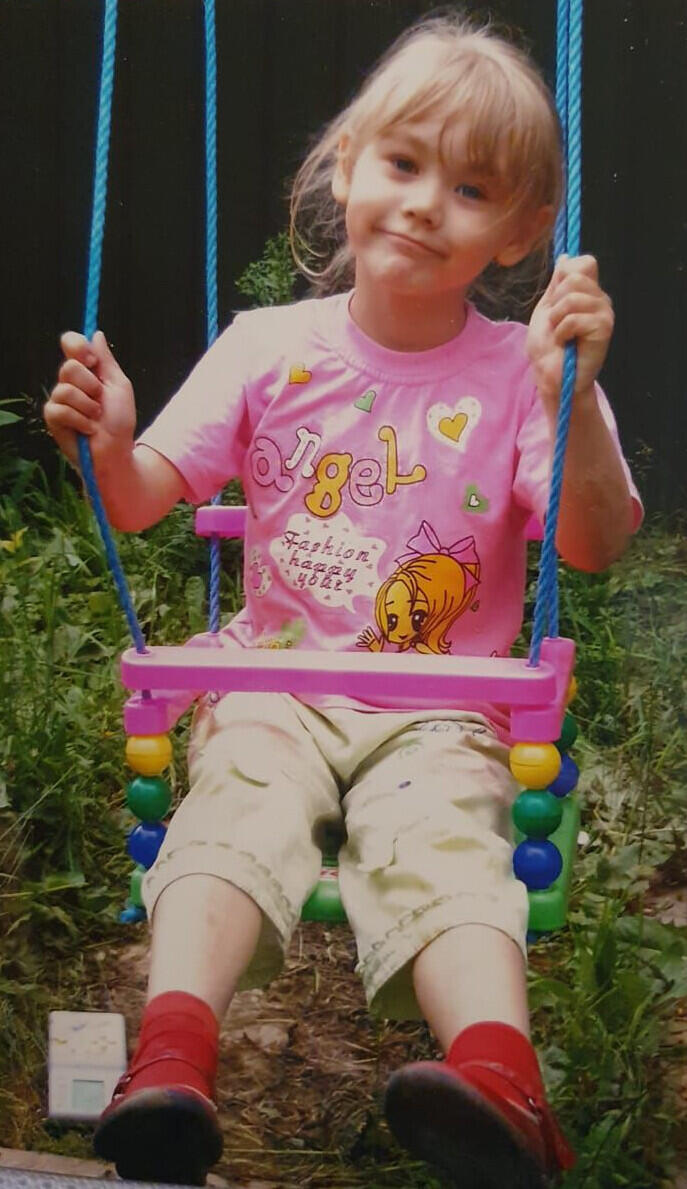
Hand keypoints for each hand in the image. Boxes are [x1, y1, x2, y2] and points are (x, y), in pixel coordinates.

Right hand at [44, 330, 136, 468]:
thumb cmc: (120, 421)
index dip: (78, 346)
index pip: (71, 343)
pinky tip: (87, 429)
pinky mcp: (53, 418)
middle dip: (91, 385)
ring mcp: (59, 400)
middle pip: (69, 367)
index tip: (92, 360)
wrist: (116, 451)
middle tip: (100, 400)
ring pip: (65, 389)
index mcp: (87, 371)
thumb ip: (106, 361)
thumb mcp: (119, 386)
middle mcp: (70, 382)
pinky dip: (80, 420)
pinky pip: (61, 409)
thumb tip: (96, 334)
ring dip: (88, 406)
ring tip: (96, 418)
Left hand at [526, 255, 613, 412]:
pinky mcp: (604, 328)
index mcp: (588, 293)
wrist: (551, 378)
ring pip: (572, 296)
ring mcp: (605, 313)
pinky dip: (562, 331)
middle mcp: (600, 300)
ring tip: (561, 335)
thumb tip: (566, 257)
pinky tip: (567, 343)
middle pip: (575, 276)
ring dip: (557, 319)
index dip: (563, 277)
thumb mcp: (547, 309)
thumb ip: (557, 284)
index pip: (584, 262)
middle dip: (556, 301)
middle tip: (557, 324)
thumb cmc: (548, 349)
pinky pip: (574, 317)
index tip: (556, 303)